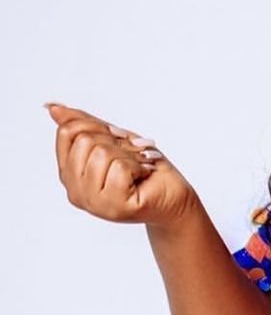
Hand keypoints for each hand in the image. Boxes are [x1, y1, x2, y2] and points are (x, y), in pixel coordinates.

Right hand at [47, 101, 198, 225]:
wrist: (174, 195)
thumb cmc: (144, 167)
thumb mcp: (112, 140)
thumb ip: (83, 125)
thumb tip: (53, 107)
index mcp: (69, 174)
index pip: (67, 132)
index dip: (97, 127)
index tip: (116, 140)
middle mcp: (75, 191)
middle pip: (85, 141)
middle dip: (115, 142)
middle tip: (132, 157)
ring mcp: (94, 203)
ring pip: (102, 154)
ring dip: (129, 155)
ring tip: (139, 168)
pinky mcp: (115, 207)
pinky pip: (121, 168)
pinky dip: (139, 166)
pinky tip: (144, 176)